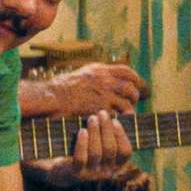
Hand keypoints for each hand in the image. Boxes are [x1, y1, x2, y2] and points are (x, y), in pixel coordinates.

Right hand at [25, 62, 147, 116]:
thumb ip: (97, 76)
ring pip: (127, 101)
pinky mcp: (100, 107)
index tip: (137, 85)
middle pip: (131, 86)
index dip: (135, 79)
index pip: (126, 71)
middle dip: (135, 95)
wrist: (52, 97)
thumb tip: (108, 80)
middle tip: (133, 102)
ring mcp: (103, 93)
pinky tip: (118, 121)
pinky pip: (118, 113)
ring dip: (130, 109)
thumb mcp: (82, 74)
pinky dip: (120, 118)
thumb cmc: (62, 88)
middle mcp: (104, 79)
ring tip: (127, 114)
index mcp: (100, 69)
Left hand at [27, 110, 132, 185]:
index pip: (125, 152)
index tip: (115, 120)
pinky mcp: (77, 174)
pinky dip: (82, 144)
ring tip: (92, 118)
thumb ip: (110, 133)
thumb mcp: (101, 143)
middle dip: (106, 129)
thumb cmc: (87, 150)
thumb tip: (120, 113)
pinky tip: (82, 131)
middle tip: (102, 113)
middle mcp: (107, 172)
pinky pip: (81, 158)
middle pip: (110, 149)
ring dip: (95, 133)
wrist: (65, 170)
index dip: (121, 136)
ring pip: (96, 153)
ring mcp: (92, 174)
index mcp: (117, 165)